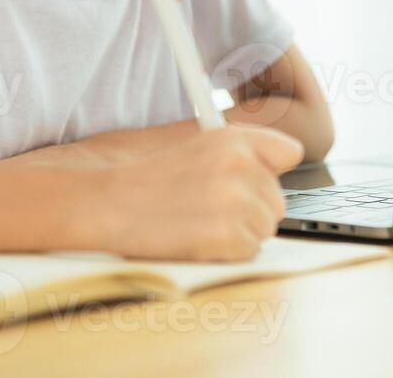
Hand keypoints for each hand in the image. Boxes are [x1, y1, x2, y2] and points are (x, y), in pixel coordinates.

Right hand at [96, 125, 302, 260]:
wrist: (105, 203)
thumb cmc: (142, 177)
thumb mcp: (193, 144)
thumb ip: (236, 151)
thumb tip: (277, 163)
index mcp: (233, 137)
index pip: (288, 152)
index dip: (270, 173)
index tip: (253, 183)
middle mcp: (242, 165)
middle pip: (277, 201)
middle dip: (251, 211)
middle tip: (210, 212)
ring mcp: (236, 201)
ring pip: (265, 230)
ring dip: (238, 235)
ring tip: (198, 225)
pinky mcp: (228, 236)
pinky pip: (248, 253)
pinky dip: (226, 254)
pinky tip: (196, 241)